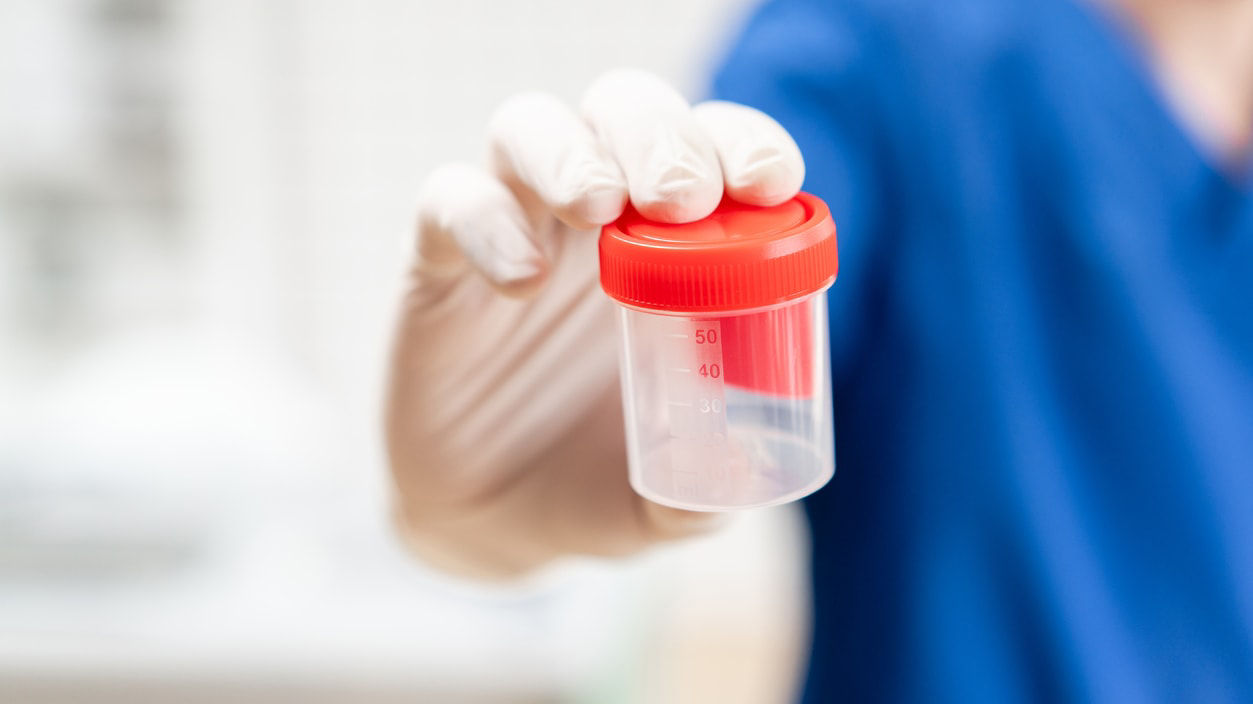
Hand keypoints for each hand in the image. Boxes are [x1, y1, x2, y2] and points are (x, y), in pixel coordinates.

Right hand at [387, 69, 804, 577]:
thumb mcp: (668, 502)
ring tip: (599, 208)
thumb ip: (709, 493)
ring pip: (528, 125)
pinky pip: (447, 203)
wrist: (495, 526)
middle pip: (622, 110)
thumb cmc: (599, 485)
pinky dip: (485, 223)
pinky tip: (523, 280)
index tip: (768, 182)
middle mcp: (594, 218)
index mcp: (674, 247)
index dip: (743, 143)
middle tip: (681, 200)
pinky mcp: (438, 266)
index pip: (714, 150)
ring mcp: (514, 229)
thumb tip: (746, 473)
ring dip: (570, 150)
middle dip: (660, 136)